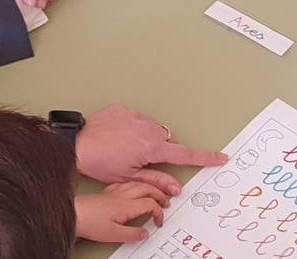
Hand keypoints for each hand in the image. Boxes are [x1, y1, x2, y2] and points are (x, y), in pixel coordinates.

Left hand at [74, 182, 168, 243]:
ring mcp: (113, 192)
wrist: (74, 213)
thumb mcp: (114, 234)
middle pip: (146, 189)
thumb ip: (132, 234)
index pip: (150, 204)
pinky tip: (132, 188)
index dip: (159, 212)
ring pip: (136, 184)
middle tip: (166, 201)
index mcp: (126, 205)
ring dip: (148, 187)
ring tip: (154, 192)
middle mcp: (121, 195)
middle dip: (159, 194)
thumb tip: (145, 233)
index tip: (159, 220)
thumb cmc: (90, 222)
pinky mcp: (106, 192)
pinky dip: (134, 184)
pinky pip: (124, 184)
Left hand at [75, 103, 227, 190]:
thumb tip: (175, 187)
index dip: (205, 157)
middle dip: (160, 151)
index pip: (185, 154)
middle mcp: (148, 128)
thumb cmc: (99, 161)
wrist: (77, 142)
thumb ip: (156, 181)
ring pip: (152, 129)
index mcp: (152, 147)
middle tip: (140, 160)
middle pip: (166, 142)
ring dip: (147, 139)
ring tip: (125, 148)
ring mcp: (136, 116)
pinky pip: (137, 119)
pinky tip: (118, 137)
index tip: (220, 157)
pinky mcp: (123, 108)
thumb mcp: (129, 177)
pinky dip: (134, 128)